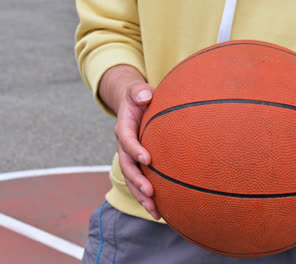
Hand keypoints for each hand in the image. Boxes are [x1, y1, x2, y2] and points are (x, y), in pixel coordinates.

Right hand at [99, 65, 160, 219]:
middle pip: (127, 166)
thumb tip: (144, 96)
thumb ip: (139, 91)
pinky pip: (140, 182)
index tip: (148, 159)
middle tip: (150, 193)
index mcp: (124, 127)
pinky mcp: (137, 164)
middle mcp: (124, 145)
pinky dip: (148, 197)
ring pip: (132, 180)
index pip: (126, 140)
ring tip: (155, 211)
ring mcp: (129, 157)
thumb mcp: (137, 90)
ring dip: (141, 196)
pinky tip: (160, 211)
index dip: (135, 150)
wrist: (133, 104)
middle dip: (137, 181)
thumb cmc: (139, 97)